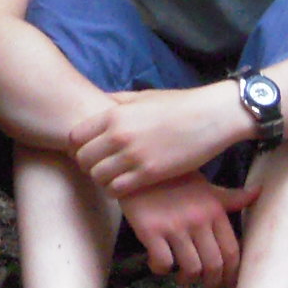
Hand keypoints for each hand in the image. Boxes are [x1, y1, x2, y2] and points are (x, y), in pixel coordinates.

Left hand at [69, 84, 248, 197]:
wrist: (211, 116)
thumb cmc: (178, 105)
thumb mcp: (142, 97)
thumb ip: (116, 102)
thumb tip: (98, 105)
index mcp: (114, 114)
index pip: (75, 137)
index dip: (77, 147)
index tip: (89, 151)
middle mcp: (119, 135)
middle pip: (83, 160)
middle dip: (88, 166)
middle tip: (100, 167)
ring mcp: (133, 155)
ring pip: (97, 177)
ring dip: (102, 180)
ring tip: (114, 177)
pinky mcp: (150, 174)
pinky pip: (117, 189)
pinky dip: (116, 190)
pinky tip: (126, 186)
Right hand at [119, 175, 258, 287]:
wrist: (138, 168)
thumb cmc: (174, 179)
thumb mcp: (206, 186)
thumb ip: (231, 197)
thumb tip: (259, 192)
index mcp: (215, 211)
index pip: (232, 251)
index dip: (232, 275)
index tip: (227, 284)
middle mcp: (198, 220)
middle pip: (214, 265)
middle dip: (212, 285)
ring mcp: (174, 225)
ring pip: (191, 268)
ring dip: (187, 279)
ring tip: (182, 277)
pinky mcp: (150, 230)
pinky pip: (163, 262)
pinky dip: (160, 269)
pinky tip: (156, 263)